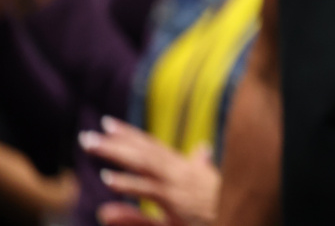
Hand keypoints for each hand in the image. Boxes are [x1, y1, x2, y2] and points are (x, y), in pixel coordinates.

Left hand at [81, 118, 219, 225]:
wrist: (240, 216)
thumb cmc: (218, 212)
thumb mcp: (197, 194)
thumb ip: (193, 172)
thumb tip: (195, 156)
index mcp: (184, 169)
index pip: (153, 148)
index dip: (131, 135)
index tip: (109, 125)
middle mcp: (180, 171)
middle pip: (145, 151)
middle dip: (117, 140)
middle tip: (89, 133)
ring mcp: (177, 184)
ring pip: (143, 163)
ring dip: (116, 153)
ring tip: (92, 145)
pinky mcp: (176, 201)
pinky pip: (148, 190)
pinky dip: (128, 184)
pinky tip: (106, 179)